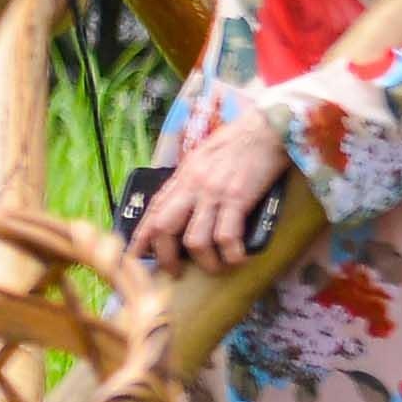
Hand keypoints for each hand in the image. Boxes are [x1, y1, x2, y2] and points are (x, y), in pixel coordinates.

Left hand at [127, 114, 296, 272]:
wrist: (266, 129)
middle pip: (164, 229)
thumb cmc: (237, 146)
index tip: (135, 256)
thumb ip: (189, 184)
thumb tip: (180, 209)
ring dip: (204, 262)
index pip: (152, 211)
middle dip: (166, 257)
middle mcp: (192, 186)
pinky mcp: (237, 198)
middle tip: (176, 272)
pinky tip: (238, 258)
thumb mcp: (203, 161)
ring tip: (216, 267)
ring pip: (194, 240)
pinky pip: (226, 236)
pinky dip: (231, 254)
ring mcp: (213, 193)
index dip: (141, 237)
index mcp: (182, 178)